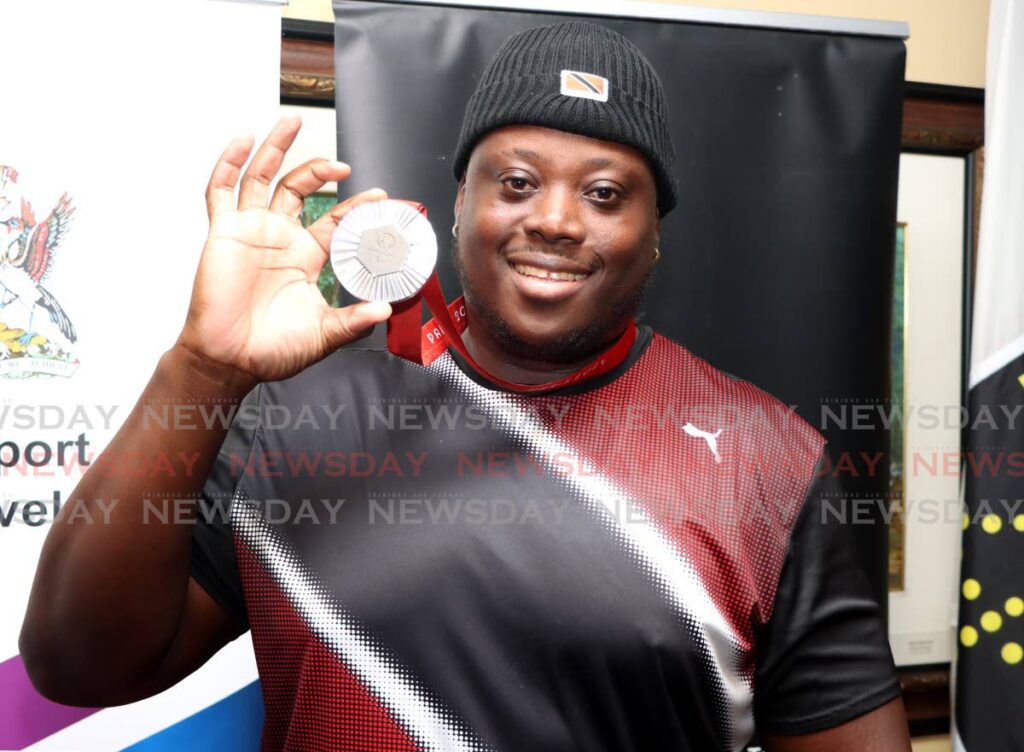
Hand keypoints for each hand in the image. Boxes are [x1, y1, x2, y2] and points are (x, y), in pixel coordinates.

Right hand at [176, 114, 391, 382]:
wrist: (231, 359)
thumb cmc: (271, 349)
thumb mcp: (323, 334)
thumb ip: (352, 321)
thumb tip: (384, 310)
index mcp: (306, 257)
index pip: (335, 221)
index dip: (356, 207)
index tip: (379, 196)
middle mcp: (280, 237)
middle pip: (299, 188)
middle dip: (319, 169)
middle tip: (341, 163)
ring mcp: (250, 231)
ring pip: (263, 178)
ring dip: (276, 148)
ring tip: (291, 121)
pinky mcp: (223, 232)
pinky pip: (221, 190)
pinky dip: (229, 163)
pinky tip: (243, 141)